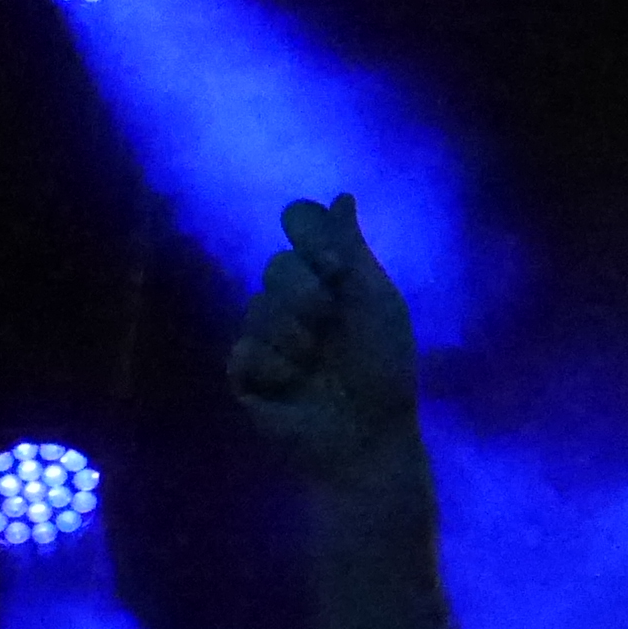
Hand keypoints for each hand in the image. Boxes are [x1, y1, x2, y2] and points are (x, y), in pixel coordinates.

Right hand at [226, 196, 421, 481]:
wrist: (368, 433)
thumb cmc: (384, 368)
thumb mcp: (376, 301)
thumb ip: (353, 249)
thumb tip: (342, 195)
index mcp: (327, 275)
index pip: (299, 222)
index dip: (311, 238)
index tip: (336, 268)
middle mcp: (293, 299)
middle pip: (276, 266)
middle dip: (305, 295)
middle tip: (328, 325)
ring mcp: (267, 336)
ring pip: (256, 308)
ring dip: (293, 338)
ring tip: (314, 368)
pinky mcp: (247, 375)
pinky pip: (243, 351)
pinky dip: (274, 369)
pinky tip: (292, 387)